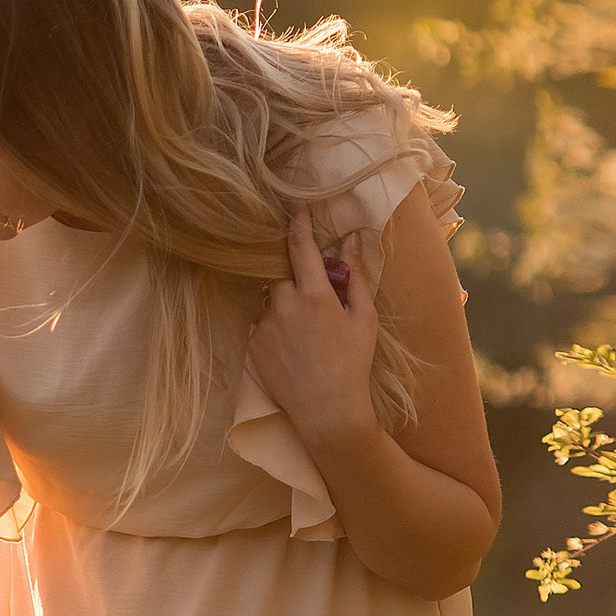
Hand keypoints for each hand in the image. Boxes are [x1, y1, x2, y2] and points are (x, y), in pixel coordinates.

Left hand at [246, 209, 380, 457]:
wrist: (327, 410)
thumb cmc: (353, 363)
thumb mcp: (364, 318)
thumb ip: (354, 276)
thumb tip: (349, 240)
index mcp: (315, 295)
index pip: (301, 247)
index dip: (298, 222)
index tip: (295, 205)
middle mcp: (284, 305)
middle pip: (282, 274)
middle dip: (297, 281)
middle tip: (315, 303)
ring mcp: (264, 325)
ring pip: (272, 300)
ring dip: (286, 307)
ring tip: (306, 337)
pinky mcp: (251, 344)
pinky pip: (262, 324)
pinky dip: (276, 329)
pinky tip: (294, 351)